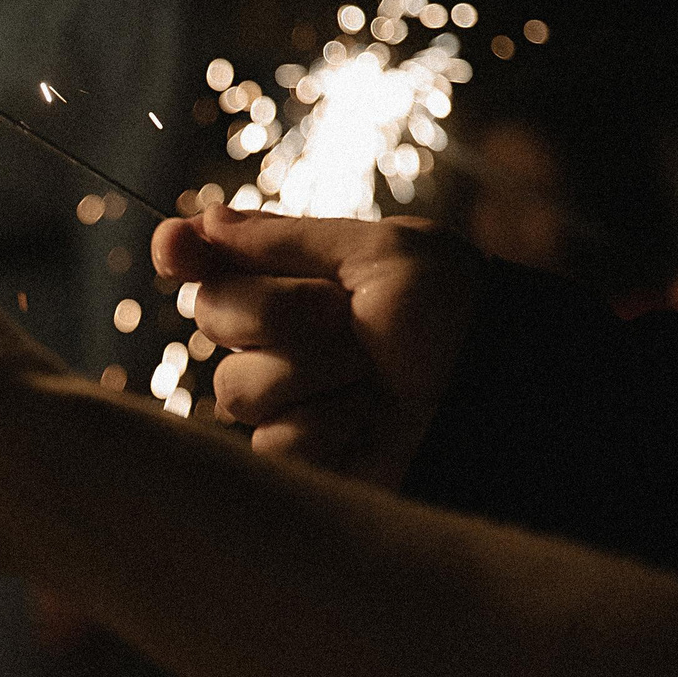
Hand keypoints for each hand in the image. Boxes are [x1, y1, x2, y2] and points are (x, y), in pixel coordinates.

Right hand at [152, 205, 482, 486]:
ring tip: (372, 375)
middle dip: (280, 312)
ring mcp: (286, 398)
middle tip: (346, 316)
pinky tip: (369, 419)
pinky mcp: (304, 455)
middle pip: (211, 316)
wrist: (499, 388)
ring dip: (315, 374)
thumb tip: (199, 222)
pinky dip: (329, 426)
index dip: (184, 254)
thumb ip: (285, 239)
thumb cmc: (455, 312)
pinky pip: (272, 441)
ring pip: (239, 387)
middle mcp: (275, 337)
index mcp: (293, 278)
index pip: (209, 263)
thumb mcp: (380, 253)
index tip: (178, 252)